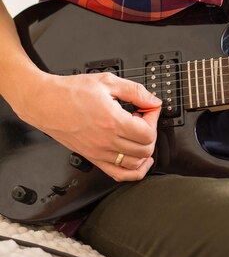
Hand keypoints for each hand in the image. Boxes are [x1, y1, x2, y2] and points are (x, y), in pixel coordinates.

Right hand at [16, 71, 161, 180]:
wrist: (45, 103)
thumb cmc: (70, 92)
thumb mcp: (107, 82)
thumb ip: (135, 91)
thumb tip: (153, 100)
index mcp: (112, 121)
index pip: (148, 133)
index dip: (153, 119)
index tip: (149, 109)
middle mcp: (107, 141)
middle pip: (145, 150)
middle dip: (150, 133)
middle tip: (143, 119)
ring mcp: (99, 153)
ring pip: (135, 164)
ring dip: (144, 150)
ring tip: (137, 134)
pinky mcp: (93, 158)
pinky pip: (119, 174)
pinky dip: (134, 170)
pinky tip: (138, 159)